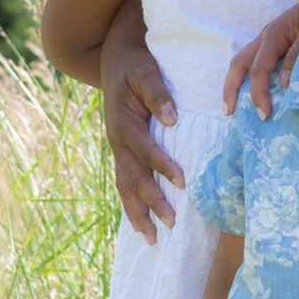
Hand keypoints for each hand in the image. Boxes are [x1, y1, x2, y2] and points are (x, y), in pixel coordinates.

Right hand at [100, 9, 183, 240]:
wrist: (115, 60)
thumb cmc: (135, 65)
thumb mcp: (145, 72)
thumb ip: (158, 94)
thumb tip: (173, 119)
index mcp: (123, 123)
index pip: (145, 150)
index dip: (163, 166)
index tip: (182, 181)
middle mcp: (117, 141)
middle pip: (133, 178)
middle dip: (151, 202)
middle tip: (171, 223)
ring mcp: (118, 149)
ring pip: (125, 187)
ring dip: (138, 213)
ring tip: (153, 238)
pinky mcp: (122, 153)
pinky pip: (125, 184)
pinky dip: (132, 205)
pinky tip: (142, 225)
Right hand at [224, 3, 298, 117]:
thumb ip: (297, 56)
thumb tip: (282, 83)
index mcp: (273, 36)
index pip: (259, 69)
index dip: (259, 93)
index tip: (264, 114)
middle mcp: (263, 37)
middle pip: (238, 63)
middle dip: (231, 89)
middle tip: (229, 112)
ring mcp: (264, 39)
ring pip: (240, 61)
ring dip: (233, 83)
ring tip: (230, 106)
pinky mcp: (269, 43)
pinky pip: (250, 61)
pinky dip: (244, 77)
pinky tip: (246, 91)